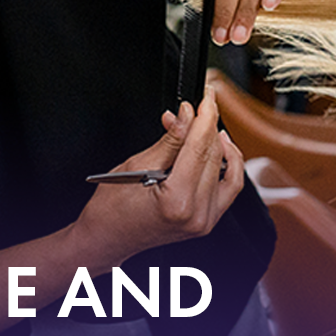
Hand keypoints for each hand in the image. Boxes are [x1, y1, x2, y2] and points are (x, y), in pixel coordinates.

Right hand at [72, 90, 244, 270]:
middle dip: (207, 126)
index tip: (206, 97)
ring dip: (219, 143)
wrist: (106, 238)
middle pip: (214, 157)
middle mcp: (197, 215)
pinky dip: (227, 165)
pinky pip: (229, 188)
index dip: (204, 117)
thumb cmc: (111, 208)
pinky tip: (219, 148)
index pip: (200, 147)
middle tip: (197, 107)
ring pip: (228, 170)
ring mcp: (205, 222)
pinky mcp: (207, 222)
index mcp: (178, 201)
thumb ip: (170, 140)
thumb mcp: (137, 165)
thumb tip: (186, 115)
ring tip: (206, 125)